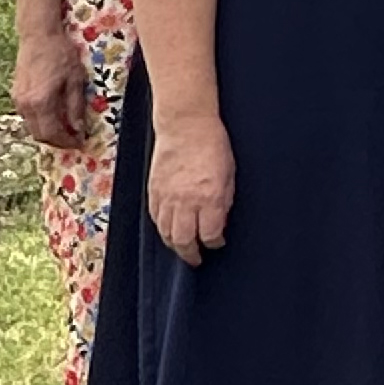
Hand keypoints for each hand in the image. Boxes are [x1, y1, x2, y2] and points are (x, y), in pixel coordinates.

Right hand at [11, 28, 89, 150]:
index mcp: (41, 102)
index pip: (53, 133)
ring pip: (32, 126)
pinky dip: (41, 121)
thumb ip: (76, 107)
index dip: (67, 141)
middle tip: (74, 139)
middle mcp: (26, 105)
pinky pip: (28, 116)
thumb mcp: (76, 80)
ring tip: (67, 129)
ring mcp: (18, 100)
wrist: (39, 35)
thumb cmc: (61, 54)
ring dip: (48, 132)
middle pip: (39, 134)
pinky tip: (54, 116)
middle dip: (57, 141)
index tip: (80, 142)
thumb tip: (79, 128)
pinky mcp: (16, 94)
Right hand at [148, 112, 234, 264]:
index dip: (215, 243)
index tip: (218, 243)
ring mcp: (166, 197)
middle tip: (196, 259)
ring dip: (174, 245)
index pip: (210, 234)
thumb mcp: (230, 174)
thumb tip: (220, 223)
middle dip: (191, 254)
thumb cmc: (213, 145)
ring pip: (166, 232)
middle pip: (184, 240)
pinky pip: (155, 217)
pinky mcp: (153, 190)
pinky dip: (161, 228)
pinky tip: (168, 231)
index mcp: (209, 197)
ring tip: (182, 248)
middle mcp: (185, 201)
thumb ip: (224, 202)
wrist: (185, 125)